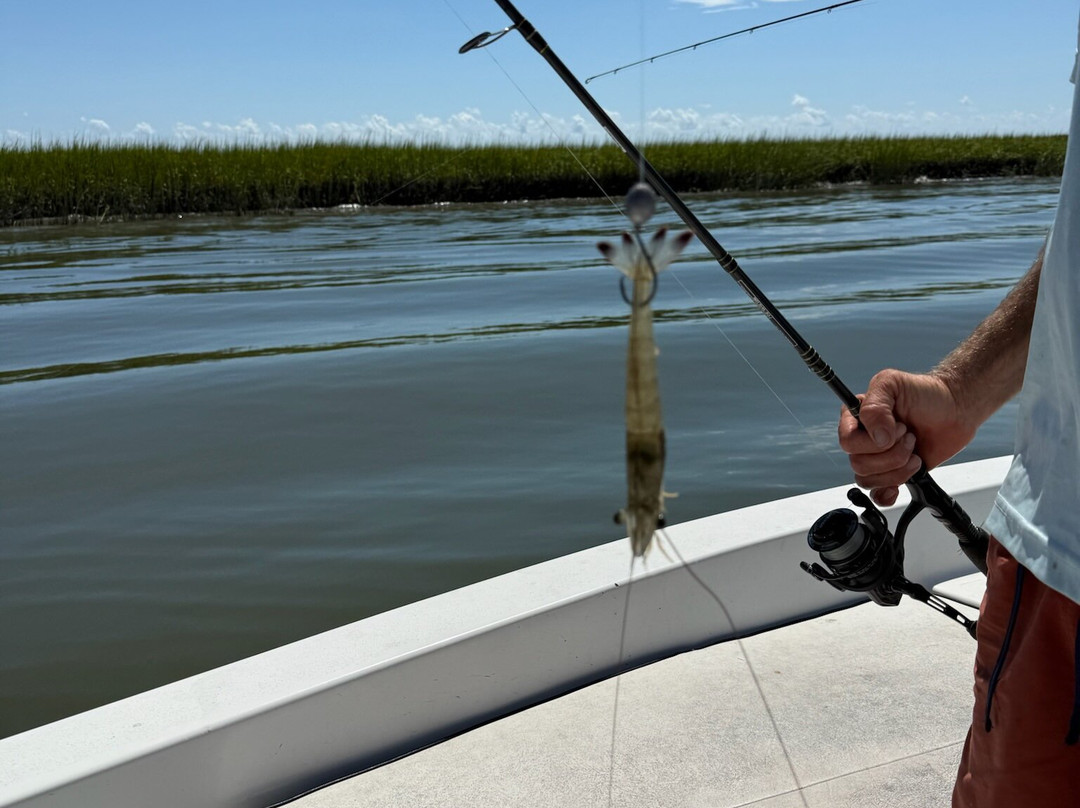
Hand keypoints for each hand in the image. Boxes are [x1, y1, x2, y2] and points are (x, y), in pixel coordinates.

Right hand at [838, 369, 977, 505]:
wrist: (955, 409)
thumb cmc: (926, 394)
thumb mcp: (892, 383)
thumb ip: (875, 406)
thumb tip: (877, 437)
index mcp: (856, 418)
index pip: (848, 442)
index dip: (872, 442)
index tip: (898, 428)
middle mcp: (863, 439)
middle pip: (859, 464)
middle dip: (892, 455)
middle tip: (910, 438)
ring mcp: (877, 458)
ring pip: (868, 480)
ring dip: (897, 470)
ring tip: (914, 452)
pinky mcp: (892, 473)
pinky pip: (877, 494)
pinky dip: (887, 493)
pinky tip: (897, 486)